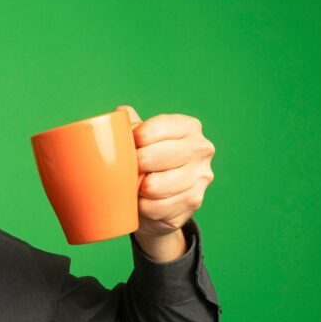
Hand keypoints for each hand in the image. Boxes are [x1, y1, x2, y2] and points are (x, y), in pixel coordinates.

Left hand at [117, 105, 215, 259]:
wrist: (159, 201)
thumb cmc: (146, 163)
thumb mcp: (139, 140)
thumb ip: (129, 124)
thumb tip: (119, 113)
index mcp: (188, 127)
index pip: (156, 128)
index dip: (135, 138)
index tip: (129, 146)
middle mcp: (201, 149)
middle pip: (153, 156)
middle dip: (133, 166)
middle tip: (128, 170)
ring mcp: (200, 177)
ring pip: (153, 185)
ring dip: (136, 189)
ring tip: (134, 187)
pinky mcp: (193, 201)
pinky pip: (155, 207)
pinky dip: (143, 207)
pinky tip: (142, 203)